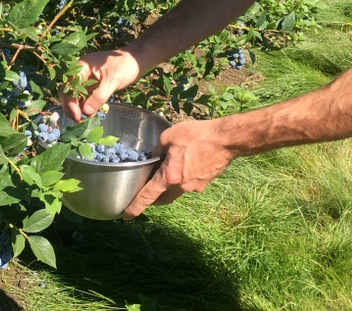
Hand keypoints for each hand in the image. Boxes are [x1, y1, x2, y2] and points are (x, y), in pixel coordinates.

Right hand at [60, 49, 140, 120]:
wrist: (136, 60)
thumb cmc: (125, 66)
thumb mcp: (112, 81)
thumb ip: (98, 96)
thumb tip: (86, 112)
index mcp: (82, 67)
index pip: (69, 86)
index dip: (70, 101)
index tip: (77, 115)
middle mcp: (81, 73)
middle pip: (69, 91)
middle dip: (71, 106)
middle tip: (78, 120)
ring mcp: (87, 79)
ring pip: (76, 95)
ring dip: (78, 107)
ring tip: (84, 119)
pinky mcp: (94, 85)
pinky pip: (85, 97)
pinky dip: (86, 105)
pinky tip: (90, 114)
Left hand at [122, 118, 236, 219]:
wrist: (225, 140)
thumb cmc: (196, 135)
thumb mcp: (169, 136)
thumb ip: (157, 148)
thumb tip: (153, 155)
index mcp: (169, 176)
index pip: (147, 196)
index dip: (135, 207)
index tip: (125, 216)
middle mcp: (181, 187)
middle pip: (161, 199)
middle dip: (152, 199)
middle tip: (145, 190)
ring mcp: (194, 188)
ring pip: (175, 193)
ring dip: (167, 188)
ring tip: (164, 174)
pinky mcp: (204, 184)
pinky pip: (187, 186)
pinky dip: (181, 181)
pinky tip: (183, 167)